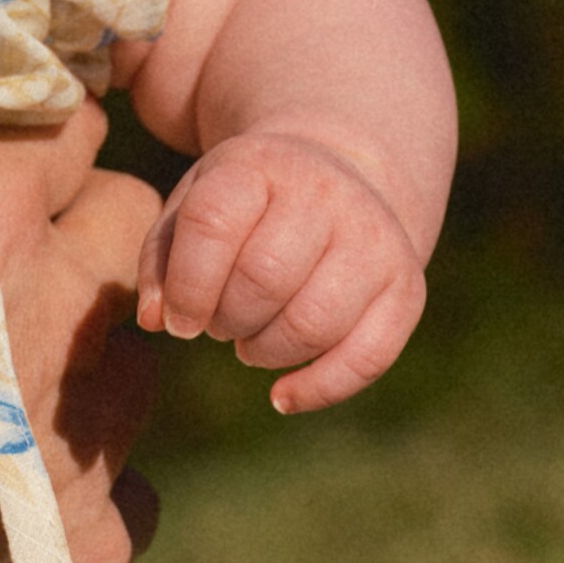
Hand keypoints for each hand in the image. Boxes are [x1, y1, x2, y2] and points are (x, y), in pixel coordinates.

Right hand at [0, 6, 158, 562]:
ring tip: (8, 359)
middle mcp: (72, 320)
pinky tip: (20, 472)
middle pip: (129, 222)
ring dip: (93, 338)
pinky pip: (131, 487)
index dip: (19, 118)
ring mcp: (87, 444)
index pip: (65, 119)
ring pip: (141, 352)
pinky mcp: (80, 548)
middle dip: (79, 215)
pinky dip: (86, 470)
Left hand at [136, 126, 427, 412]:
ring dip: (265, 351)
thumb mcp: (192, 206)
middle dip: (226, 319)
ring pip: (313, 323)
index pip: (213, 224)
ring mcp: (374, 239)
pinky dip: (318, 389)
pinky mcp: (406, 287)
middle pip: (264, 279)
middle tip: (219, 322)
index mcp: (259, 166)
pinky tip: (282, 396)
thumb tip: (157, 320)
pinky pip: (368, 357)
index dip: (187, 287)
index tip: (179, 320)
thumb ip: (160, 259)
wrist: (337, 174)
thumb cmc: (245, 205)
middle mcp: (325, 194)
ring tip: (249, 339)